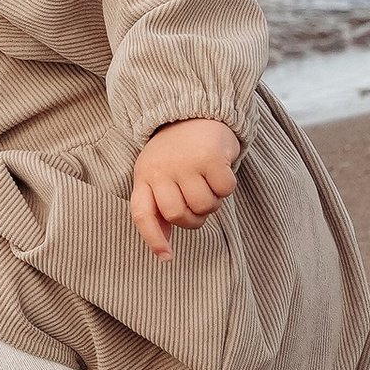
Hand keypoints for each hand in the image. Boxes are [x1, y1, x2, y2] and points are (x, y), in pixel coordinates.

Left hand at [129, 116, 238, 259]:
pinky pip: (224, 190)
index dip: (153, 238)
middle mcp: (161, 169)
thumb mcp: (159, 174)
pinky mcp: (210, 156)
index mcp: (145, 175)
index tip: (167, 257)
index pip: (142, 213)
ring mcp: (185, 162)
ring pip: (205, 206)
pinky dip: (227, 186)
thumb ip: (158, 207)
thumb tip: (165, 247)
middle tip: (199, 202)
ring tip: (208, 182)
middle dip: (195, 218)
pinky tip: (220, 170)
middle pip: (179, 215)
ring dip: (213, 201)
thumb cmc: (177, 152)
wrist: (195, 112)